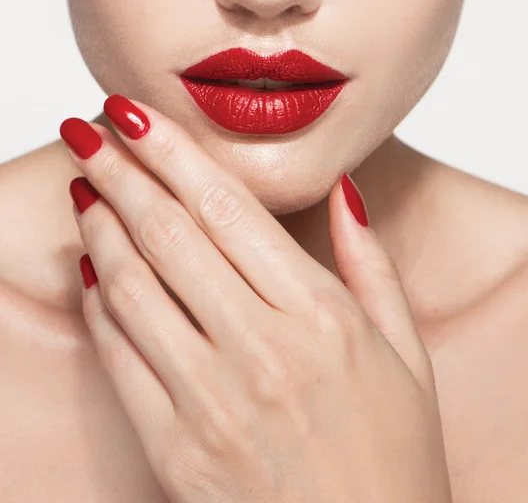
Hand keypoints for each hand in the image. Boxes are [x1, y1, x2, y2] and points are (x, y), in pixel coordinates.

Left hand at [60, 94, 452, 502]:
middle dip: (120, 171)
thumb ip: (370, 264)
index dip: (174, 153)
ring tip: (83, 186)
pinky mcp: (177, 447)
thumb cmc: (394, 449)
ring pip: (134, 287)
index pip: (229, 209)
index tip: (137, 116)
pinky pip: (120, 356)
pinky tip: (90, 267)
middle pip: (171, 234)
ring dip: (100, 226)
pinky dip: (98, 303)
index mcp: (322, 316)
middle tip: (89, 130)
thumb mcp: (405, 348)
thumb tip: (341, 194)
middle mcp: (263, 350)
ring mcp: (212, 401)